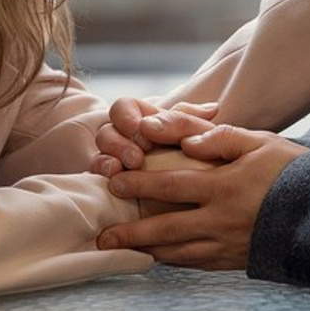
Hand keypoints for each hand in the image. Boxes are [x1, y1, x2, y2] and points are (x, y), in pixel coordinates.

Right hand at [92, 99, 217, 175]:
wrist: (201, 202)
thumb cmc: (203, 163)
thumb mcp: (202, 142)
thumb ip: (199, 124)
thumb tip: (211, 108)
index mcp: (145, 122)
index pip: (123, 107)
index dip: (126, 115)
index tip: (139, 128)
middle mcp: (127, 140)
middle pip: (107, 130)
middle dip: (119, 142)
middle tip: (137, 158)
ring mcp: (118, 163)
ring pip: (101, 153)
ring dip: (109, 159)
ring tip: (122, 169)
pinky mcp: (114, 186)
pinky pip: (97, 177)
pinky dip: (102, 174)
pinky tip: (113, 181)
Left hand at [96, 125, 308, 267]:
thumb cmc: (293, 170)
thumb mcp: (260, 142)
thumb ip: (220, 138)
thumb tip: (186, 143)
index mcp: (224, 187)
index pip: (170, 187)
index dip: (139, 184)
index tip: (115, 182)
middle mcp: (222, 221)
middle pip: (165, 229)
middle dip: (130, 232)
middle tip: (103, 236)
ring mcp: (229, 246)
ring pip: (178, 253)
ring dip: (146, 252)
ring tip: (120, 250)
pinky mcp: (237, 261)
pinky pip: (197, 265)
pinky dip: (174, 262)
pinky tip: (159, 258)